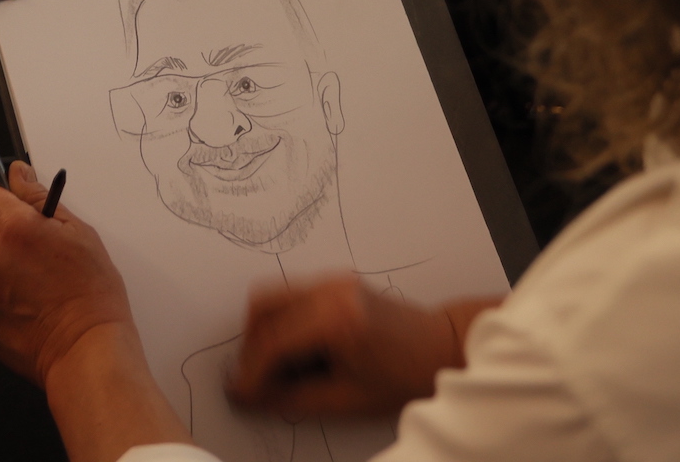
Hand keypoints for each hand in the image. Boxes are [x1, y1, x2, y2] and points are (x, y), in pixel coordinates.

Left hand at [0, 162, 135, 388]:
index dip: (5, 204)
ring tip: (28, 281)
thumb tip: (17, 173)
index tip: (22, 216)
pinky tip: (22, 304)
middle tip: (29, 250)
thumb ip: (40, 199)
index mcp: (13, 227)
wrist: (85, 350)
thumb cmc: (91, 292)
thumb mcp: (78, 233)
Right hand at [229, 275, 488, 418]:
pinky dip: (281, 320)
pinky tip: (295, 350)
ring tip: (274, 367)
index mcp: (336, 319)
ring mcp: (333, 280)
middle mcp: (331, 290)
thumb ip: (293, 399)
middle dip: (250, 346)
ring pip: (273, 296)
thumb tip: (250, 397)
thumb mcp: (347, 399)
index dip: (250, 372)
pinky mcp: (336, 280)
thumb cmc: (404, 376)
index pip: (273, 342)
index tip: (238, 393)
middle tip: (252, 379)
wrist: (441, 347)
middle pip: (263, 307)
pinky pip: (292, 294)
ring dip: (263, 331)